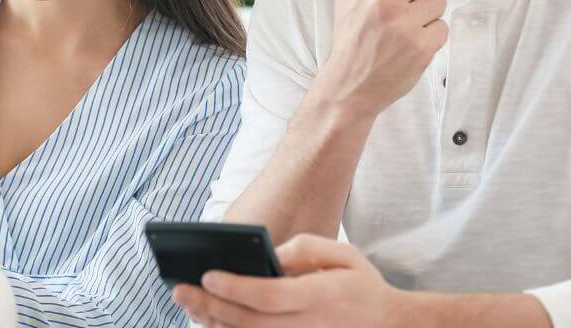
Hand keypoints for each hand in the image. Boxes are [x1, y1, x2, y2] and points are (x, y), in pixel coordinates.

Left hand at [173, 233, 424, 326]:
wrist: (390, 326)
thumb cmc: (363, 285)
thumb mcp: (344, 255)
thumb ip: (306, 249)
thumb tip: (272, 256)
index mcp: (318, 297)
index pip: (269, 296)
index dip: (235, 287)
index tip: (208, 275)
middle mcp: (306, 325)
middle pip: (249, 322)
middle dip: (211, 306)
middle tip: (180, 290)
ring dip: (215, 323)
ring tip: (190, 305)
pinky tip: (213, 322)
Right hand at [317, 0, 468, 116]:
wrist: (349, 85)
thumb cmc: (351, 31)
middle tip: (407, 1)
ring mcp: (403, 25)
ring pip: (440, 0)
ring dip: (429, 11)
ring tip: (404, 25)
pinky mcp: (420, 47)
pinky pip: (443, 26)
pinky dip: (431, 34)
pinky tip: (410, 43)